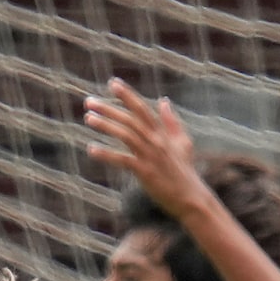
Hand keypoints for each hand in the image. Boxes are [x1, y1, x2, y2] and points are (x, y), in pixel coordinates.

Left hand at [83, 80, 206, 218]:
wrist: (191, 197)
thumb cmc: (185, 171)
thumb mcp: (183, 142)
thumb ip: (172, 121)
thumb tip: (164, 101)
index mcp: (162, 133)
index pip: (142, 108)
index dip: (127, 95)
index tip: (112, 83)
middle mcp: (156, 141)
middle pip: (130, 119)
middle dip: (109, 108)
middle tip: (89, 101)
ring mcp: (150, 156)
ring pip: (125, 135)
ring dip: (106, 126)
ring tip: (89, 119)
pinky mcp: (145, 172)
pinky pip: (123, 160)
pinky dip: (107, 155)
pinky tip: (91, 149)